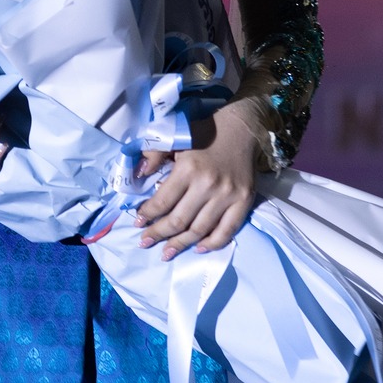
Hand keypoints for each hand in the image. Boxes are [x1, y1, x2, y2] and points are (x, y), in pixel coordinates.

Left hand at [134, 98, 269, 259]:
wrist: (242, 129)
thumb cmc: (204, 134)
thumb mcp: (175, 137)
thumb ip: (154, 154)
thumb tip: (138, 175)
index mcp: (189, 169)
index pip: (163, 201)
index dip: (148, 215)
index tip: (138, 222)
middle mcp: (208, 185)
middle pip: (179, 220)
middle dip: (159, 234)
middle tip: (145, 242)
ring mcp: (228, 196)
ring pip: (200, 230)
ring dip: (181, 244)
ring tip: (166, 253)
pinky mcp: (244, 202)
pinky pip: (227, 231)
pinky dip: (212, 244)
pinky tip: (198, 248)